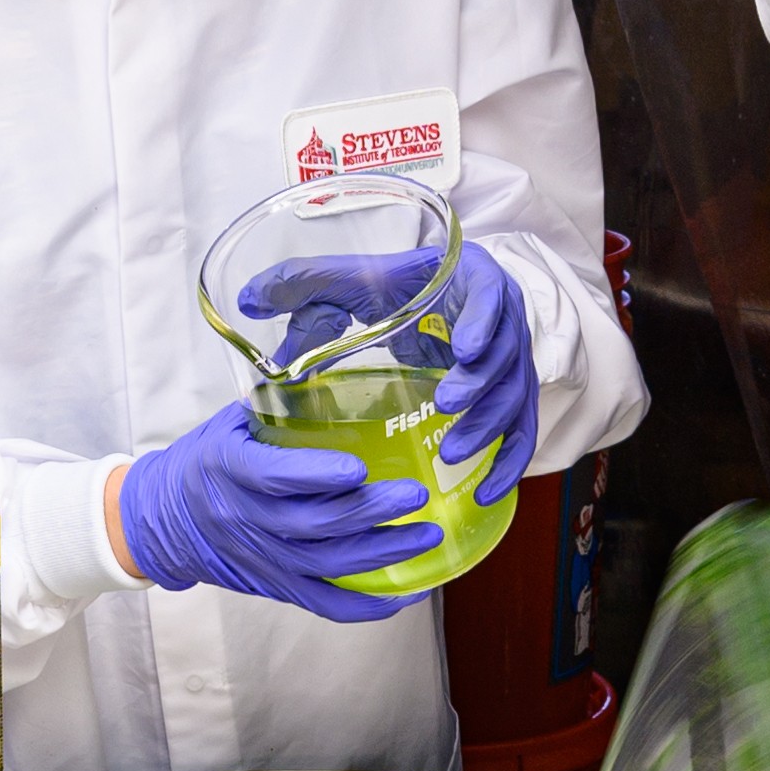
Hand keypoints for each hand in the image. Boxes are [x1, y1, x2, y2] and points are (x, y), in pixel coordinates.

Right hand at [110, 405, 429, 619]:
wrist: (161, 520)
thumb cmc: (203, 462)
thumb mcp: (228, 423)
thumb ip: (276, 403)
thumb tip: (334, 364)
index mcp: (230, 470)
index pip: (274, 478)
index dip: (317, 476)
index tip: (359, 468)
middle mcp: (245, 519)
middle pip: (315, 525)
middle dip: (371, 512)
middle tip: (416, 495)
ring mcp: (262, 558)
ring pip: (329, 564)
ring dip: (383, 553)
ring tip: (426, 535)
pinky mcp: (275, 585)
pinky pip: (324, 603)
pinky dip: (366, 606)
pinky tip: (405, 592)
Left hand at [234, 243, 536, 506]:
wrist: (428, 294)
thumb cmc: (391, 284)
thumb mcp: (350, 279)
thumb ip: (304, 283)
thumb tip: (248, 299)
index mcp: (472, 278)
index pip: (493, 297)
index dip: (485, 322)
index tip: (465, 348)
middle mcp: (503, 318)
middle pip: (507, 355)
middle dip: (479, 385)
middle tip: (444, 406)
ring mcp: (511, 360)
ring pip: (515, 397)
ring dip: (488, 427)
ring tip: (451, 453)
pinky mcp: (510, 395)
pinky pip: (521, 432)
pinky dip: (508, 463)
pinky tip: (483, 492)